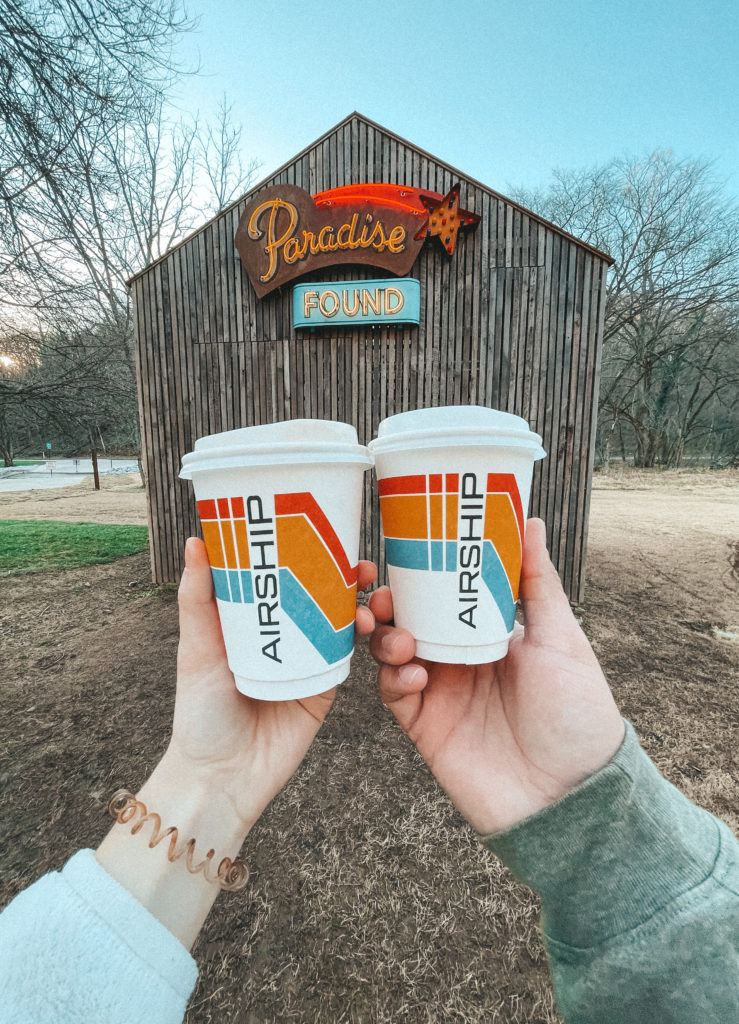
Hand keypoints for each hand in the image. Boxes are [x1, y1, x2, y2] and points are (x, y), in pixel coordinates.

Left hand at [168, 536, 376, 831]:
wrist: (224, 778)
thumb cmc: (200, 713)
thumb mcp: (196, 648)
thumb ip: (198, 599)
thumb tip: (195, 540)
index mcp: (250, 621)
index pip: (280, 575)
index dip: (302, 549)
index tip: (322, 524)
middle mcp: (281, 636)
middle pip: (317, 594)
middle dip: (342, 573)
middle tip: (360, 561)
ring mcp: (305, 660)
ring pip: (338, 621)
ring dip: (357, 603)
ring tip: (366, 596)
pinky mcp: (324, 687)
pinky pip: (346, 656)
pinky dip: (361, 637)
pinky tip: (368, 622)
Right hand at [369, 518, 623, 834]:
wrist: (570, 797)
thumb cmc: (577, 715)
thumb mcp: (562, 640)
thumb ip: (538, 583)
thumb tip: (532, 521)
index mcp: (490, 634)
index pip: (446, 594)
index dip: (422, 574)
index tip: (405, 550)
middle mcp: (461, 660)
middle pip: (410, 620)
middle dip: (390, 604)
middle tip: (384, 595)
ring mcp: (441, 693)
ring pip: (393, 653)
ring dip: (387, 638)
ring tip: (401, 638)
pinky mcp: (425, 728)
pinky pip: (394, 694)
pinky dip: (395, 678)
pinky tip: (416, 675)